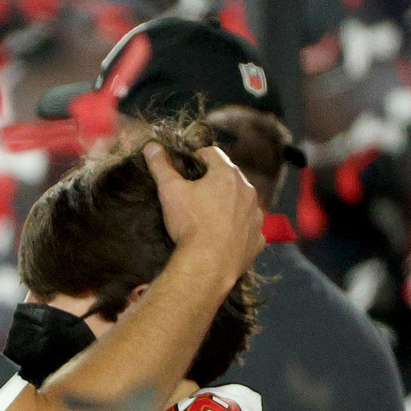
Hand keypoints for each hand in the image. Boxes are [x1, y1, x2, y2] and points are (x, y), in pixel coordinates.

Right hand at [143, 142, 264, 278]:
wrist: (208, 265)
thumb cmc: (190, 224)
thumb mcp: (169, 190)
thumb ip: (161, 165)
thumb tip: (151, 146)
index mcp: (227, 174)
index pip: (212, 153)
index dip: (195, 159)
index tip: (184, 172)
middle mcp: (248, 191)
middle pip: (228, 177)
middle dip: (212, 183)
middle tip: (192, 197)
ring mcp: (256, 216)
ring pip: (240, 202)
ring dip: (226, 205)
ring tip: (206, 219)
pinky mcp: (258, 239)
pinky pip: (247, 228)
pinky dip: (236, 229)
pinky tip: (220, 237)